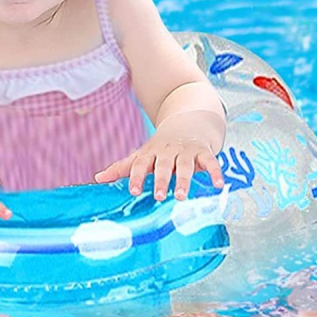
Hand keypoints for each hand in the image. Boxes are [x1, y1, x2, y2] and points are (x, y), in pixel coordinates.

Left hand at [94, 113, 224, 200]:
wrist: (188, 120)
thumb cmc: (161, 146)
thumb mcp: (142, 154)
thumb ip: (122, 167)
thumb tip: (97, 179)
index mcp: (151, 153)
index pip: (141, 164)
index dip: (137, 176)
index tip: (133, 190)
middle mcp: (168, 151)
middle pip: (163, 165)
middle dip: (162, 179)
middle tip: (160, 196)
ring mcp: (186, 150)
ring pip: (185, 165)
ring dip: (184, 179)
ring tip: (182, 196)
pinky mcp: (204, 151)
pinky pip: (211, 161)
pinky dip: (215, 172)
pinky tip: (219, 185)